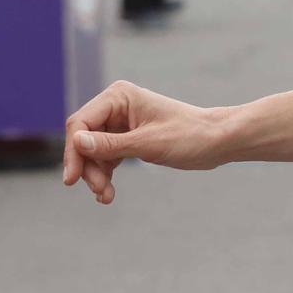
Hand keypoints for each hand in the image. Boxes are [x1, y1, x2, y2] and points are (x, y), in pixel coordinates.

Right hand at [61, 81, 230, 204]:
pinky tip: (107, 193)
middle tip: (98, 191)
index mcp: (120, 96)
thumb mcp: (149, 143)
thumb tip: (77, 142)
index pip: (81, 123)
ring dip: (96, 174)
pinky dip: (105, 174)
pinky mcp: (129, 138)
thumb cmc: (191, 136)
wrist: (219, 141)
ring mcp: (122, 122)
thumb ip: (111, 144)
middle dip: (88, 167)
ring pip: (93, 151)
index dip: (73, 151)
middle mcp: (117, 106)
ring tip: (105, 196)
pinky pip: (106, 157)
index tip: (73, 179)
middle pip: (84, 139)